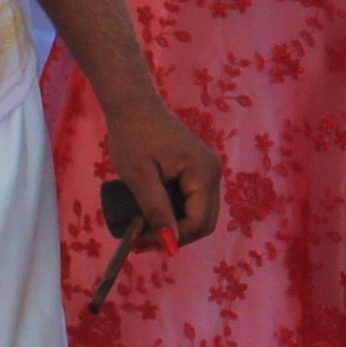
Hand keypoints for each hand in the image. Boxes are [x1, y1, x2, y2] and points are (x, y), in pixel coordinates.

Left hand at [101, 88, 225, 243]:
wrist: (133, 104)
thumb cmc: (133, 135)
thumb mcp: (140, 176)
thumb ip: (156, 208)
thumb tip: (170, 242)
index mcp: (203, 173)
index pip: (200, 222)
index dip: (175, 237)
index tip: (143, 240)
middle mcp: (212, 173)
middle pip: (203, 221)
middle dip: (175, 234)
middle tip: (142, 239)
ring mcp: (205, 171)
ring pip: (197, 213)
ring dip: (173, 225)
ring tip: (142, 229)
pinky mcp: (195, 170)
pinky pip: (190, 201)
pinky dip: (173, 213)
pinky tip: (151, 215)